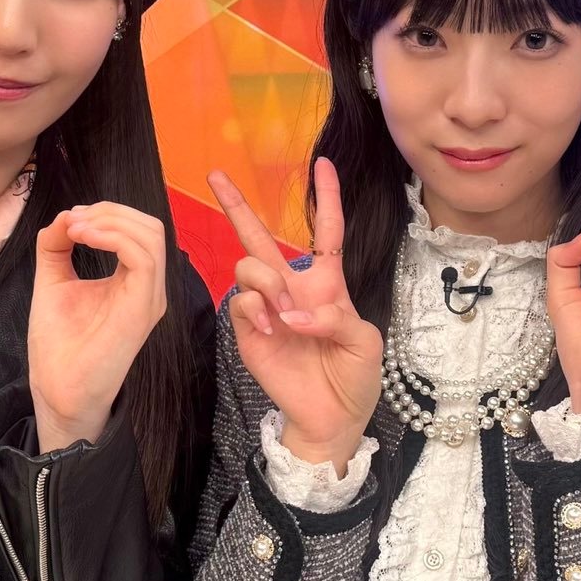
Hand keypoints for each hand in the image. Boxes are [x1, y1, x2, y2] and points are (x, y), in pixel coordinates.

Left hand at [28, 202, 170, 449]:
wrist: (58, 388)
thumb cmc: (59, 345)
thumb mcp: (54, 281)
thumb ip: (57, 246)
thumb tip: (65, 215)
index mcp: (134, 281)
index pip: (139, 230)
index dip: (106, 213)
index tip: (70, 220)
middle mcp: (149, 287)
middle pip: (150, 226)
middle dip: (109, 211)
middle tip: (72, 221)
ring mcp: (150, 297)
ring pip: (151, 235)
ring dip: (109, 221)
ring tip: (74, 230)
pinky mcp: (142, 307)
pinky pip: (143, 257)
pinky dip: (112, 237)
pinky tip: (82, 239)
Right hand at [210, 158, 382, 472]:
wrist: (333, 417)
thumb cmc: (355, 377)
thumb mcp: (364, 343)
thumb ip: (335, 319)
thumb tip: (294, 314)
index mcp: (328, 284)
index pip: (326, 231)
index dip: (327, 197)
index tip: (323, 164)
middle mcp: (292, 289)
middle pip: (260, 237)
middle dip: (237, 205)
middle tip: (216, 174)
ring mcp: (267, 308)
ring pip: (248, 266)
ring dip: (266, 280)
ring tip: (283, 310)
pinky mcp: (248, 331)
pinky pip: (239, 301)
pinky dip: (254, 307)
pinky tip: (270, 325)